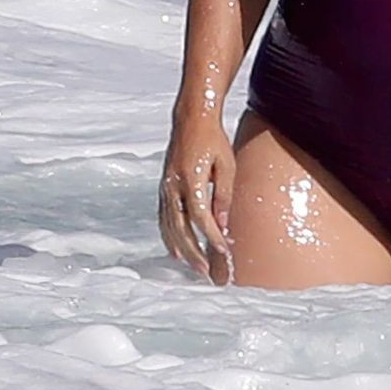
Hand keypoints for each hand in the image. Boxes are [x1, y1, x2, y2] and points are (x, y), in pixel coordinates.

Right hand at [157, 113, 235, 284]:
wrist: (191, 119)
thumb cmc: (213, 140)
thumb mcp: (226, 165)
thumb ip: (224, 196)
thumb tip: (223, 224)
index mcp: (191, 178)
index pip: (200, 216)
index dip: (211, 235)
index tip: (223, 249)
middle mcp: (173, 185)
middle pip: (181, 227)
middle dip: (194, 251)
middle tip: (205, 270)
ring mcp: (165, 187)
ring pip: (169, 226)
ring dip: (181, 249)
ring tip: (193, 266)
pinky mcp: (163, 188)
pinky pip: (164, 218)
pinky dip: (169, 236)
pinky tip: (176, 251)